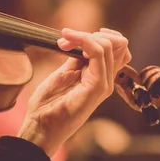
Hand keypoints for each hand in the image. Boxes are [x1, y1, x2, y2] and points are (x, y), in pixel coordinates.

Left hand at [18, 27, 131, 155]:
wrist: (40, 127)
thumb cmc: (48, 106)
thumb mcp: (63, 74)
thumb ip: (77, 59)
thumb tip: (82, 41)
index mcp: (100, 77)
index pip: (117, 48)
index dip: (98, 35)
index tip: (70, 38)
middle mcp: (106, 80)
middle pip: (118, 43)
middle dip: (91, 33)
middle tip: (65, 40)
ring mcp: (104, 84)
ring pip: (109, 45)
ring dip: (85, 35)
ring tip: (64, 41)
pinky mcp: (97, 86)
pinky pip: (99, 53)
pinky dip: (84, 40)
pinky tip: (68, 42)